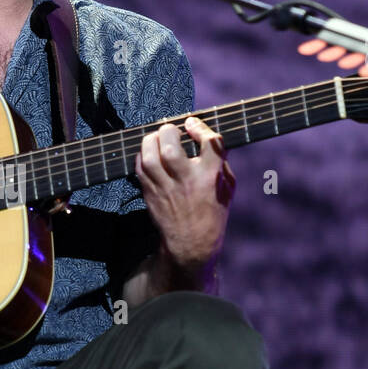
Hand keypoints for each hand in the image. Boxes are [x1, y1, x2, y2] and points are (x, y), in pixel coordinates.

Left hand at [134, 116, 234, 277]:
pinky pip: (140, 168)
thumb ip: (220, 162)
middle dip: (168, 131)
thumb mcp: (227, 187)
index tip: (192, 124)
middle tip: (171, 131)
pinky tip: (150, 154)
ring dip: (151, 141)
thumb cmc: (212, 212)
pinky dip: (142, 156)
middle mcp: (187, 182)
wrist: (191, 244)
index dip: (200, 128)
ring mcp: (166, 189)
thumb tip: (205, 136)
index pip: (210, 144)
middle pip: (170, 147)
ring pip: (150, 157)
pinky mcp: (150, 194)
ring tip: (158, 139)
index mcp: (210, 178)